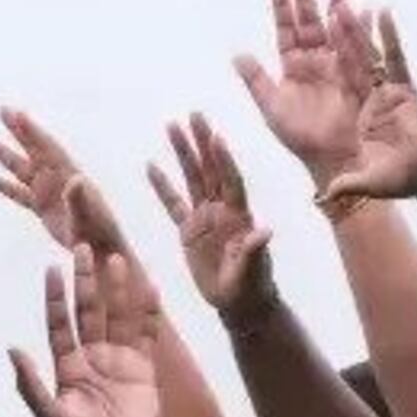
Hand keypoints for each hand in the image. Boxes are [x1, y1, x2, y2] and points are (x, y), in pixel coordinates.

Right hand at [0, 108, 132, 256]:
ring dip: (5, 155)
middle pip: (34, 150)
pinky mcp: (43, 209)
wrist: (101, 248)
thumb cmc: (98, 232)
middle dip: (18, 130)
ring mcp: (49, 193)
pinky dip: (5, 186)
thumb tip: (75, 179)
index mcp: (69, 175)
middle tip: (2, 110)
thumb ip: (79, 197)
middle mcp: (58, 179)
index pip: (47, 148)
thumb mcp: (87, 215)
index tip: (17, 114)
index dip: (32, 131)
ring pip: (22, 169)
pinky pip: (20, 194)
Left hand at [7, 243, 165, 416]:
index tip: (52, 269)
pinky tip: (148, 286)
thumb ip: (30, 384)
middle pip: (88, 311)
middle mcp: (93, 358)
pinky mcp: (145, 368)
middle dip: (85, 282)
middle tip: (82, 248)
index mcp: (68, 368)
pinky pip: (147, 333)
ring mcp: (120, 361)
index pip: (59, 325)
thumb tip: (11, 349)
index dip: (54, 299)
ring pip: (117, 316)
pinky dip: (148, 310)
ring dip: (116, 289)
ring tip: (114, 258)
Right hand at [151, 114, 277, 315]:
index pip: (231, 181)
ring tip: (171, 126)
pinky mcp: (189, 231)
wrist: (239, 302)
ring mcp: (204, 217)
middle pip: (210, 169)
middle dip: (202, 142)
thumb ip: (256, 250)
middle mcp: (222, 209)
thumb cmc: (252, 286)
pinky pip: (172, 204)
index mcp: (240, 215)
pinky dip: (162, 186)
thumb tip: (264, 231)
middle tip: (194, 114)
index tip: (216, 136)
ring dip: (183, 153)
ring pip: (192, 178)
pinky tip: (151, 165)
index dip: (224, 160)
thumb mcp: (255, 270)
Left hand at [234, 0, 373, 171]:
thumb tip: (237, 55)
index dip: (282, 6)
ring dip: (338, 3)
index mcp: (292, 67)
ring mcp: (337, 65)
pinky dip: (364, 28)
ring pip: (335, 28)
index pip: (286, 30)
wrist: (331, 159)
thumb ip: (257, 82)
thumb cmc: (301, 139)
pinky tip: (367, 9)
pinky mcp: (358, 74)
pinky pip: (361, 45)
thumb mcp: (273, 110)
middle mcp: (315, 61)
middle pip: (310, 22)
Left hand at [301, 0, 416, 209]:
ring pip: (366, 56)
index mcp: (352, 115)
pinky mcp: (405, 89)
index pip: (329, 83)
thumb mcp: (365, 182)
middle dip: (332, 36)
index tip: (302, 37)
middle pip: (344, 61)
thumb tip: (329, 193)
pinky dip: (389, 37)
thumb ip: (348, 183)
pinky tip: (382, 13)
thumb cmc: (403, 180)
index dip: (314, 60)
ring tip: (340, 3)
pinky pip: (394, 59)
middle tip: (318, 7)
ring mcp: (385, 93)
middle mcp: (367, 100)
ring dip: (354, 31)